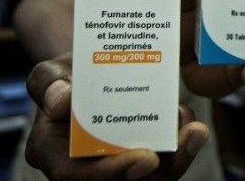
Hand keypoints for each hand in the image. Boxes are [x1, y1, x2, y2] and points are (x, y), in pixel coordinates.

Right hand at [25, 53, 209, 180]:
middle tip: (189, 138)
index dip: (114, 172)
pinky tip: (194, 128)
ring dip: (178, 158)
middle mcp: (82, 167)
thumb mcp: (50, 74)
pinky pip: (162, 165)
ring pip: (149, 178)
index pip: (77, 175)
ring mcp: (113, 165)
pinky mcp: (137, 159)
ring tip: (196, 130)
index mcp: (50, 152)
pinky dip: (180, 148)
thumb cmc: (65, 79)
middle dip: (162, 169)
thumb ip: (48, 83)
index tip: (148, 157)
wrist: (83, 76)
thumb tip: (61, 101)